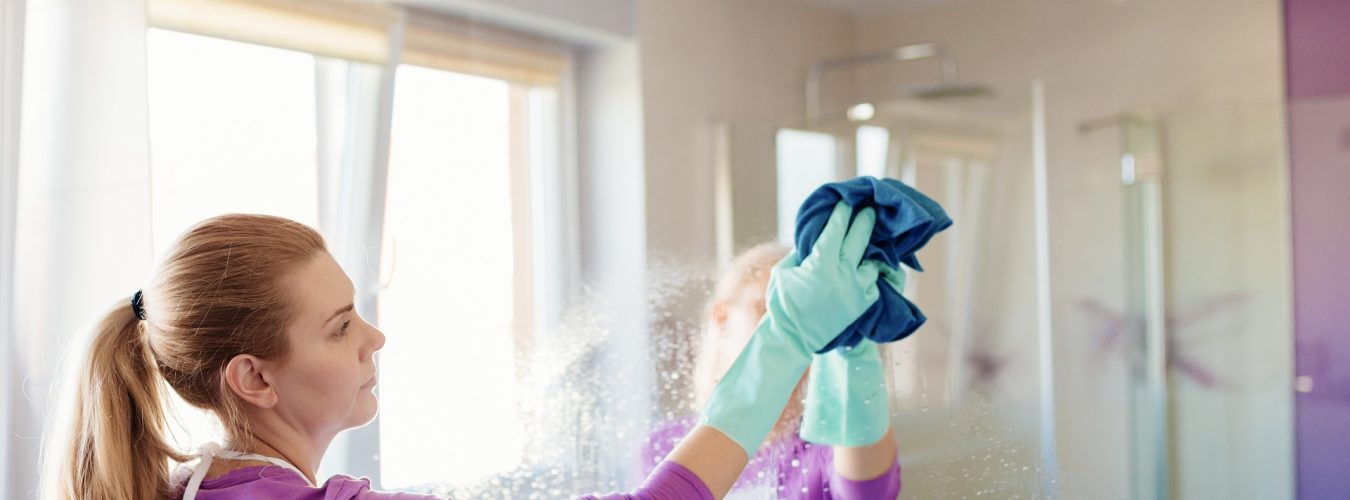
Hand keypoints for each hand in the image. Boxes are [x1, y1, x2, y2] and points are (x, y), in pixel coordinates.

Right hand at [700, 200, 882, 457]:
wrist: (793, 338)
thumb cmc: (783, 304)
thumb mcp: (784, 273)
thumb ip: (800, 255)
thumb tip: (812, 241)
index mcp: (821, 263)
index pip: (836, 230)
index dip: (842, 214)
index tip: (846, 203)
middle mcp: (842, 273)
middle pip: (860, 239)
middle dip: (864, 221)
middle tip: (869, 210)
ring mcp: (855, 289)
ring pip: (871, 262)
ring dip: (871, 252)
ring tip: (873, 243)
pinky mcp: (862, 304)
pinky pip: (873, 283)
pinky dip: (871, 275)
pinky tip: (868, 269)